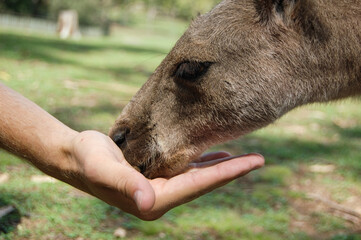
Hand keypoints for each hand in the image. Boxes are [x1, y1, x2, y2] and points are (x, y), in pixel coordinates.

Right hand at [67, 131, 264, 219]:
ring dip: (221, 167)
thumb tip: (149, 203)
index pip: (198, 185)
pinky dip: (204, 163)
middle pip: (204, 182)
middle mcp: (161, 196)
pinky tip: (216, 155)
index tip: (253, 162)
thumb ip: (126, 184)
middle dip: (232, 171)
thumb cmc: (87, 159)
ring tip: (244, 158)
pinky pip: (188, 170)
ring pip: (199, 176)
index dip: (227, 174)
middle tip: (259, 159)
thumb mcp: (103, 168)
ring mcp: (161, 187)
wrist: (76, 156)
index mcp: (154, 199)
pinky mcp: (157, 176)